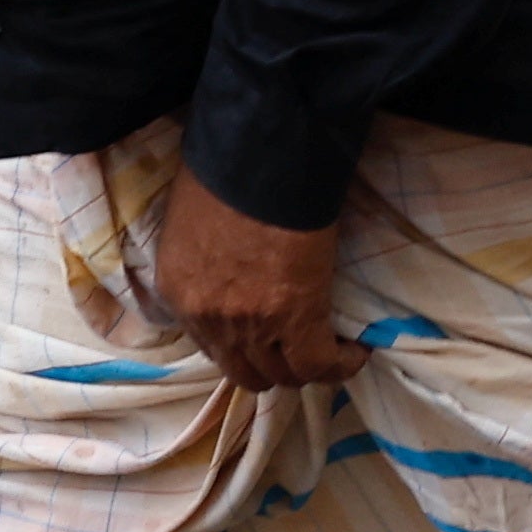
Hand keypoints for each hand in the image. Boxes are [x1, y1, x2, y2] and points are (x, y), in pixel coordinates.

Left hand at [151, 166, 356, 392]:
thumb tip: (229, 262)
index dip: (240, 345)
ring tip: (330, 351)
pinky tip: (354, 352)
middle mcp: (207, 319)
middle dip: (271, 366)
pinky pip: (318, 364)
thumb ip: (202, 257)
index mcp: (178, 291)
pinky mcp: (296, 318)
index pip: (207, 344)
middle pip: (243, 372)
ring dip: (305, 368)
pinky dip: (339, 365)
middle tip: (297, 347)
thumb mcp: (190, 221)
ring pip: (280, 375)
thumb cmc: (225, 170)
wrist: (260, 156)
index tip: (263, 333)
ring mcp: (250, 324)